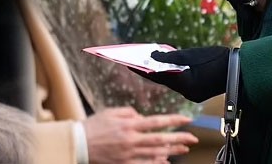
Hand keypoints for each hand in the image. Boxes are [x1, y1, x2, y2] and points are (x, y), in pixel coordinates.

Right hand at [82, 107, 197, 163]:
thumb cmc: (93, 126)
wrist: (78, 144)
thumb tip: (142, 117)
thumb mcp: (110, 112)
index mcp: (128, 125)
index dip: (172, 121)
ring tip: (184, 149)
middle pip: (160, 139)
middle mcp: (131, 140)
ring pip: (155, 153)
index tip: (186, 120)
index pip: (155, 122)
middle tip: (193, 138)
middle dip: (179, 138)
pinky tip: (166, 161)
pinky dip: (157, 163)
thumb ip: (128, 112)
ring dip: (172, 151)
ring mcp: (129, 154)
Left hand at [135, 46, 229, 102]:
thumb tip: (152, 56)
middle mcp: (187, 91)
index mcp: (186, 83)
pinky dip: (172, 74)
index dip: (141, 69)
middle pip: (163, 79)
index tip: (127, 62)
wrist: (242, 70)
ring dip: (160, 72)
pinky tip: (165, 66)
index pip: (158, 75)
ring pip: (172, 81)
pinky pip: (180, 82)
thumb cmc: (219, 60)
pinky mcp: (198, 91)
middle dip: (149, 70)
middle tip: (133, 61)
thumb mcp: (193, 55)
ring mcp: (193, 93)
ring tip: (146, 62)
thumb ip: (171, 57)